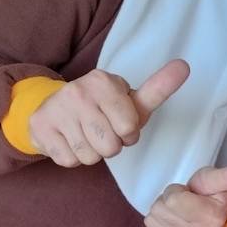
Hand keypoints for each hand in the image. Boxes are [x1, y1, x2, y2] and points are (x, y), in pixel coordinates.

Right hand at [28, 59, 188, 166]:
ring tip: (85, 135)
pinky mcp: (41, 128)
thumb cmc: (102, 108)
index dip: (128, 133)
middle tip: (101, 130)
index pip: (129, 129)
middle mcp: (78, 92)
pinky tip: (68, 139)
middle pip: (110, 147)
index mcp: (103, 81)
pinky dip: (72, 157)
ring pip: (90, 157)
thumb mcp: (131, 99)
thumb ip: (159, 88)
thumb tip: (185, 66)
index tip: (120, 122)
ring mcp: (57, 109)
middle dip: (110, 146)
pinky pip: (69, 161)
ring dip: (92, 153)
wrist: (53, 107)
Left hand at [145, 162, 226, 226]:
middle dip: (168, 203)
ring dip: (162, 215)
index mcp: (209, 216)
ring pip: (153, 221)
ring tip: (179, 215)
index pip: (172, 198)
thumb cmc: (215, 203)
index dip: (177, 192)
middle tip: (184, 204)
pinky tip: (174, 226)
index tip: (189, 195)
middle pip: (160, 209)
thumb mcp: (219, 184)